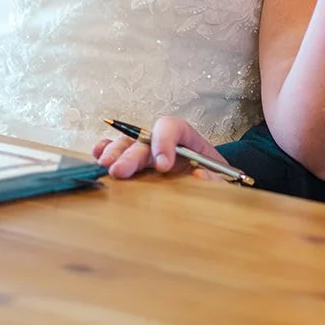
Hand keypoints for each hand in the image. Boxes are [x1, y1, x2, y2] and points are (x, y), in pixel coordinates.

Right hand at [93, 115, 225, 180]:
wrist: (214, 197)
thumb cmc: (218, 184)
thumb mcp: (226, 182)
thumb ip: (218, 179)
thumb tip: (199, 174)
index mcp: (188, 141)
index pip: (173, 127)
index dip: (164, 141)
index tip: (163, 166)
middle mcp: (164, 144)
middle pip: (145, 139)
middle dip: (132, 153)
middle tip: (121, 171)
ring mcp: (149, 154)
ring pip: (128, 144)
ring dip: (115, 153)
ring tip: (106, 166)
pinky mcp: (138, 168)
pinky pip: (118, 153)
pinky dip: (106, 151)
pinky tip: (98, 155)